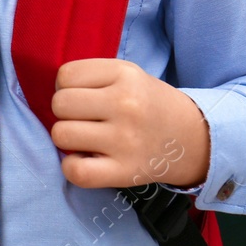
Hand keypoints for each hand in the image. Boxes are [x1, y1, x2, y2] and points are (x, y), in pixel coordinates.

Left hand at [48, 58, 210, 189]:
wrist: (194, 138)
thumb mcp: (127, 75)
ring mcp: (125, 140)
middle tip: (85, 119)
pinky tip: (86, 160)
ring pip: (61, 134)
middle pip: (60, 104)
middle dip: (66, 112)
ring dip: (68, 139)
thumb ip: (91, 77)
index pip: (66, 75)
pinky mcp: (125, 171)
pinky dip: (72, 167)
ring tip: (87, 139)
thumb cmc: (148, 104)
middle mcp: (126, 104)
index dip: (67, 87)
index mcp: (125, 74)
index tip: (84, 97)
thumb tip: (51, 95)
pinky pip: (76, 171)